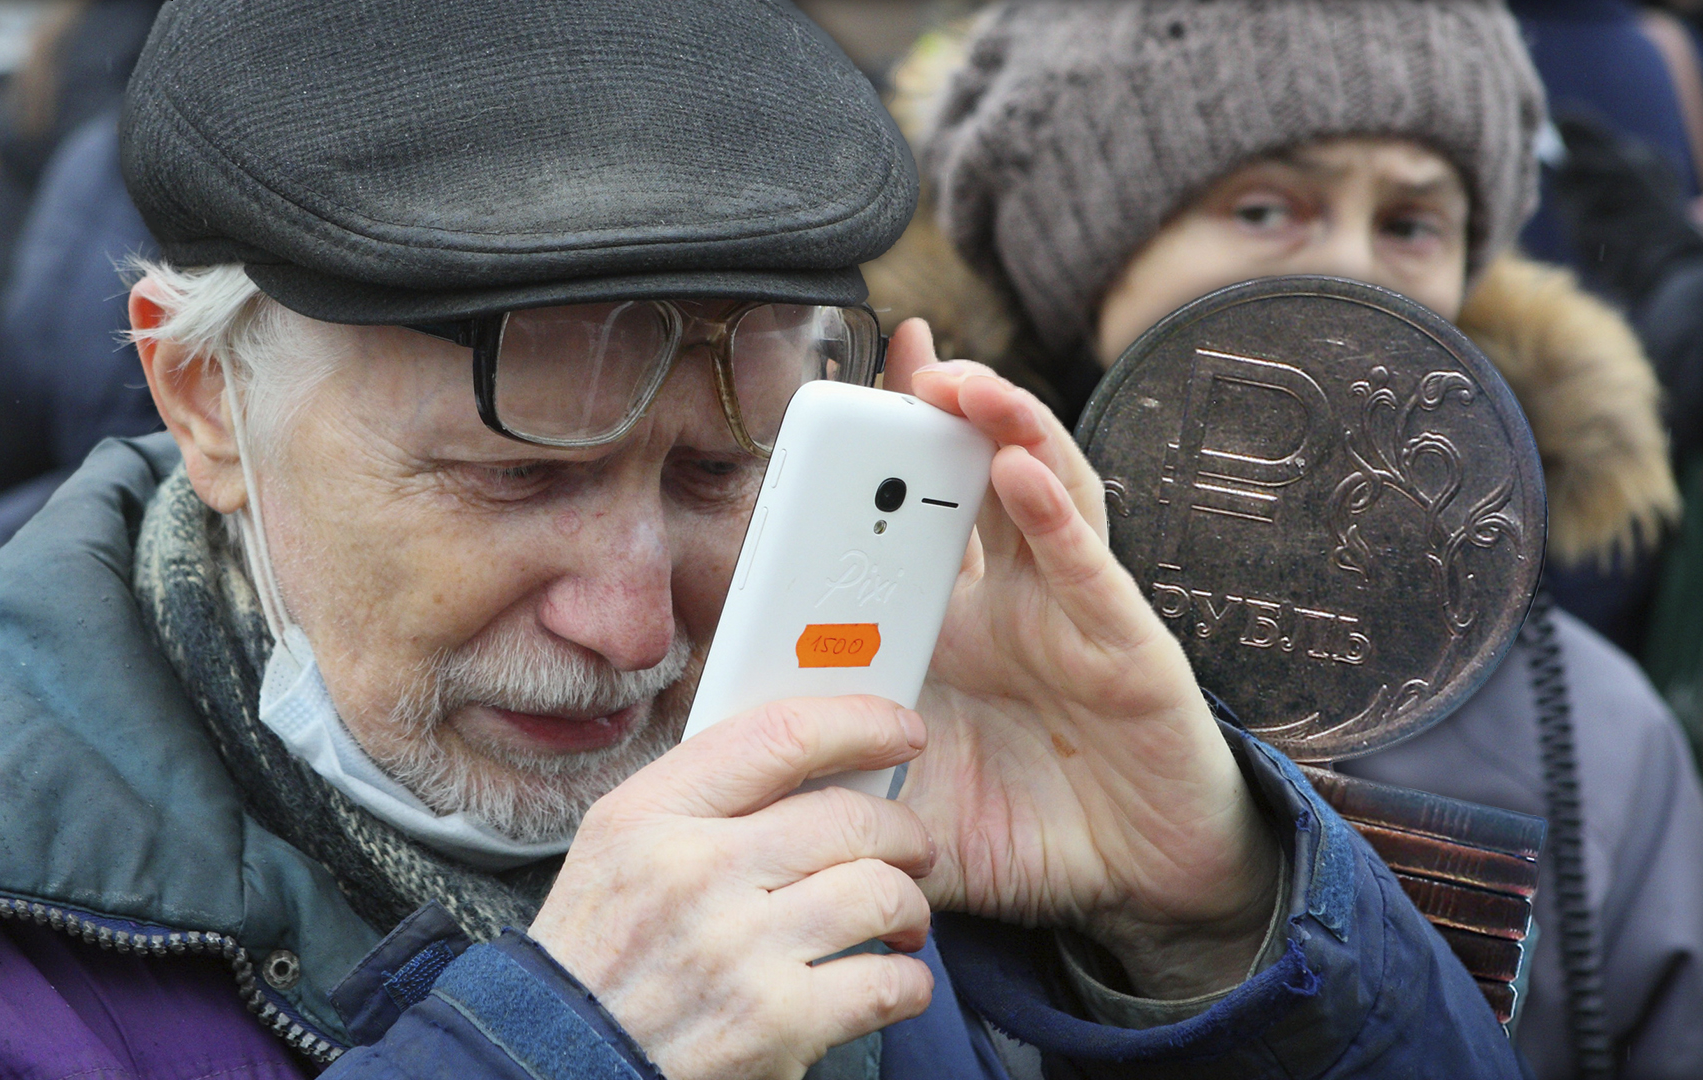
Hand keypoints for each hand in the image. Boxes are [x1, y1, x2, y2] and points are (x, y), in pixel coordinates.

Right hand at [528, 696, 937, 1079]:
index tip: (901, 730)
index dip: (860, 722)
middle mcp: (696, 873)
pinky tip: (893, 977)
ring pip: (881, 893)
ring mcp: (739, 950)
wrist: (566, 1057)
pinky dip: (908, 979)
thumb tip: (817, 755)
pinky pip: (887, 981)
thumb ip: (703, 792)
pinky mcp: (776, 1023)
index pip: (780, 736)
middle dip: (902, 831)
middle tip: (910, 847)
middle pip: (848, 817)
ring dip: (911, 904)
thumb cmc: (603, 948)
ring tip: (902, 917)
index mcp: (652, 815)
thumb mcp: (620, 841)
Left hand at [887, 319, 1280, 998]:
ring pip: (1046, 495)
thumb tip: (734, 765)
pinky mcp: (1129, 652)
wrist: (1140, 888)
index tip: (841, 391)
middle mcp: (1020, 601)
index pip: (916, 517)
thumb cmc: (1029, 832)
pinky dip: (1055, 519)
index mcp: (960, 623)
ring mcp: (1077, 616)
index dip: (888, 456)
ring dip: (1006, 429)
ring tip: (959, 382)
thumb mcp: (908, 803)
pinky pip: (1089, 573)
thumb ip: (832, 778)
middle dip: (948, 408)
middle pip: (982, 477)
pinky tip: (1019, 471)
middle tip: (906, 350)